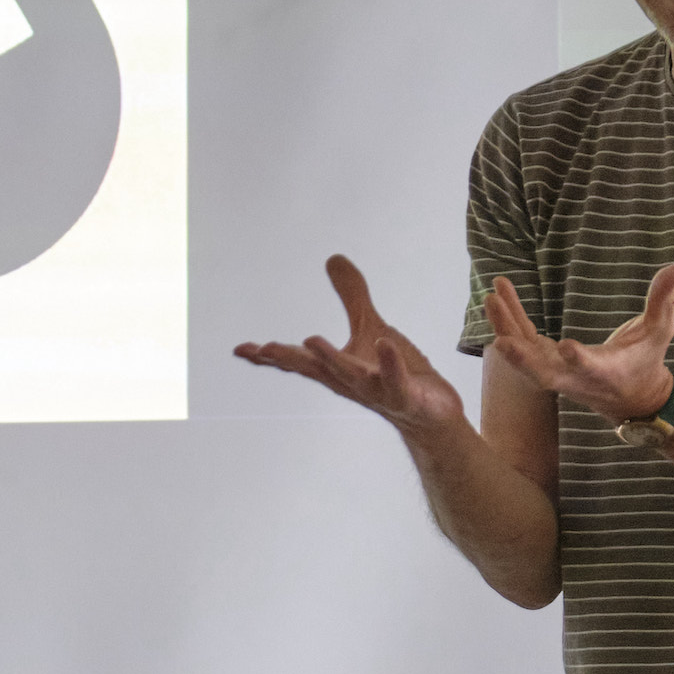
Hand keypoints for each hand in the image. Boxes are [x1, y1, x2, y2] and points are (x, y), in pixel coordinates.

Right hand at [235, 255, 464, 433]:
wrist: (431, 415)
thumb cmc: (397, 373)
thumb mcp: (371, 328)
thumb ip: (351, 296)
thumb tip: (333, 259)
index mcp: (337, 368)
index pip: (299, 361)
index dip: (270, 355)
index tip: (241, 349)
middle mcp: (350, 381)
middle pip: (316, 369)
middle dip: (289, 359)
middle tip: (263, 349)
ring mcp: (377, 390)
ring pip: (351, 376)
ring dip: (330, 360)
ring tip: (310, 340)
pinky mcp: (406, 395)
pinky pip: (396, 380)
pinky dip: (389, 364)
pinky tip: (383, 344)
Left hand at [484, 264, 673, 420]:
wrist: (630, 397)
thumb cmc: (646, 360)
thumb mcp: (661, 331)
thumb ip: (665, 299)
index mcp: (605, 372)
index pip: (591, 369)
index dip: (579, 360)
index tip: (567, 347)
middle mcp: (575, 378)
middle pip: (543, 375)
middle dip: (521, 360)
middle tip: (500, 341)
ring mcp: (556, 372)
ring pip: (524, 356)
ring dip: (506, 328)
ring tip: (491, 297)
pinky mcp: (544, 361)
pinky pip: (522, 340)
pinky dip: (509, 318)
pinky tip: (498, 291)